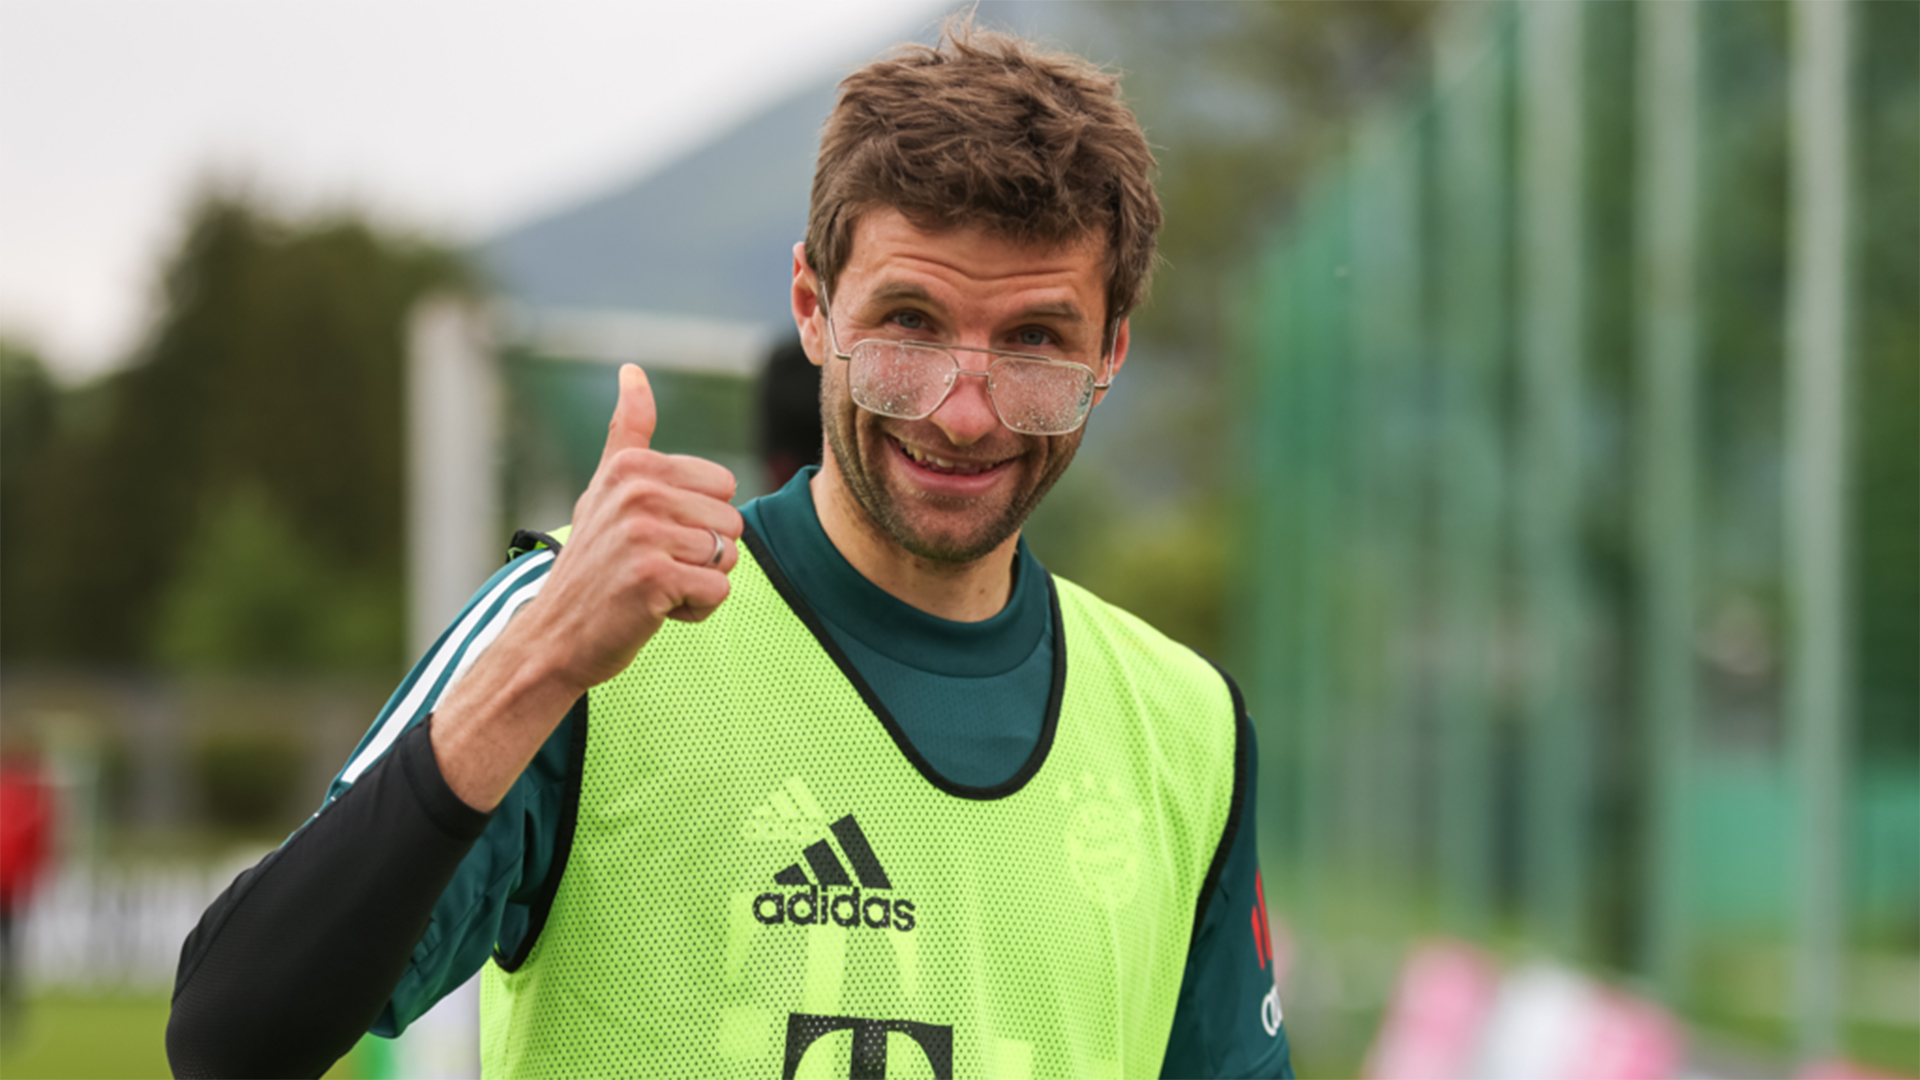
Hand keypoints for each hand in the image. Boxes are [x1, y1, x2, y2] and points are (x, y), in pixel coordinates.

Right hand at [525, 363, 743, 694]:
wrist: (553, 636)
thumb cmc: (591, 564)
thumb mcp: (604, 489)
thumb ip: (627, 432)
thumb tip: (633, 369)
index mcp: (633, 467)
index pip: (724, 486)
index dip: (699, 521)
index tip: (653, 537)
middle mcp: (637, 492)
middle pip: (732, 522)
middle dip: (705, 554)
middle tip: (653, 567)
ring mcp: (643, 534)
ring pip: (728, 557)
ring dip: (699, 583)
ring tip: (652, 588)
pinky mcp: (653, 577)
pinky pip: (718, 590)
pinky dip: (696, 609)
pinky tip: (655, 610)